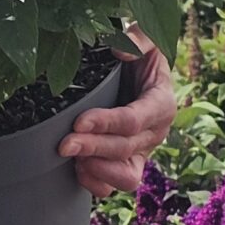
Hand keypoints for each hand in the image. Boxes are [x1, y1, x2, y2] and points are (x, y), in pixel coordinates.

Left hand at [58, 30, 176, 196]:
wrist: (135, 75)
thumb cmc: (139, 55)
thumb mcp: (145, 39)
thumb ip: (139, 38)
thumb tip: (121, 49)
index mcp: (161, 103)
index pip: (135, 119)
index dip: (108, 123)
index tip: (80, 120)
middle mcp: (154, 133)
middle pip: (124, 149)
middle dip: (92, 147)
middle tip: (63, 143)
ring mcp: (140, 153)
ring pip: (126, 177)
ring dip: (97, 170)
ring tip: (71, 158)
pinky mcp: (124, 165)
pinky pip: (113, 186)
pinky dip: (95, 183)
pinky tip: (76, 168)